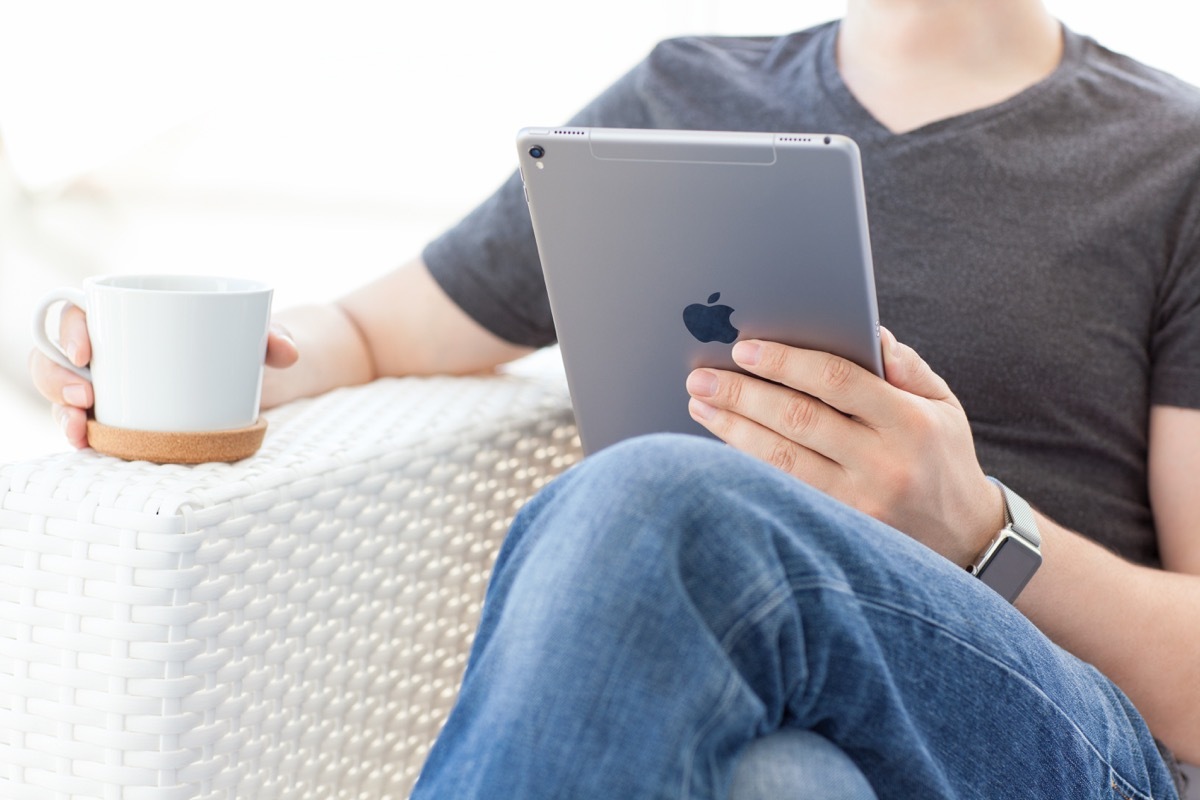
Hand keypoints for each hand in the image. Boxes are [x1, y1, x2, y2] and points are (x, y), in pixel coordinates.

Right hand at [29, 305, 299, 449]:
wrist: (263, 375)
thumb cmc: (251, 343)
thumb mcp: (263, 336)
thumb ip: (277, 337)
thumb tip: (286, 351)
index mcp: (132, 314)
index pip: (78, 312)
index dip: (69, 329)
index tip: (87, 352)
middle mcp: (113, 350)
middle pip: (58, 357)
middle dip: (56, 379)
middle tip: (86, 397)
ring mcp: (114, 386)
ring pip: (66, 395)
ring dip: (62, 414)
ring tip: (82, 431)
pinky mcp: (125, 420)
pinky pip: (91, 426)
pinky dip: (84, 437)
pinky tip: (89, 448)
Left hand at [684, 328, 1002, 566]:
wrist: (965, 539)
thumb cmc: (942, 456)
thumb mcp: (942, 404)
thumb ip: (904, 366)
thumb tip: (864, 331)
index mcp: (910, 423)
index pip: (838, 382)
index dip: (786, 362)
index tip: (744, 348)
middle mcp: (883, 464)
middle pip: (799, 420)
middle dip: (743, 393)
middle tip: (701, 375)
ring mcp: (858, 503)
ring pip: (781, 459)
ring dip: (733, 429)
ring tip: (701, 403)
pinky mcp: (839, 529)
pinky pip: (783, 490)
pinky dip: (747, 463)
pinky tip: (721, 443)